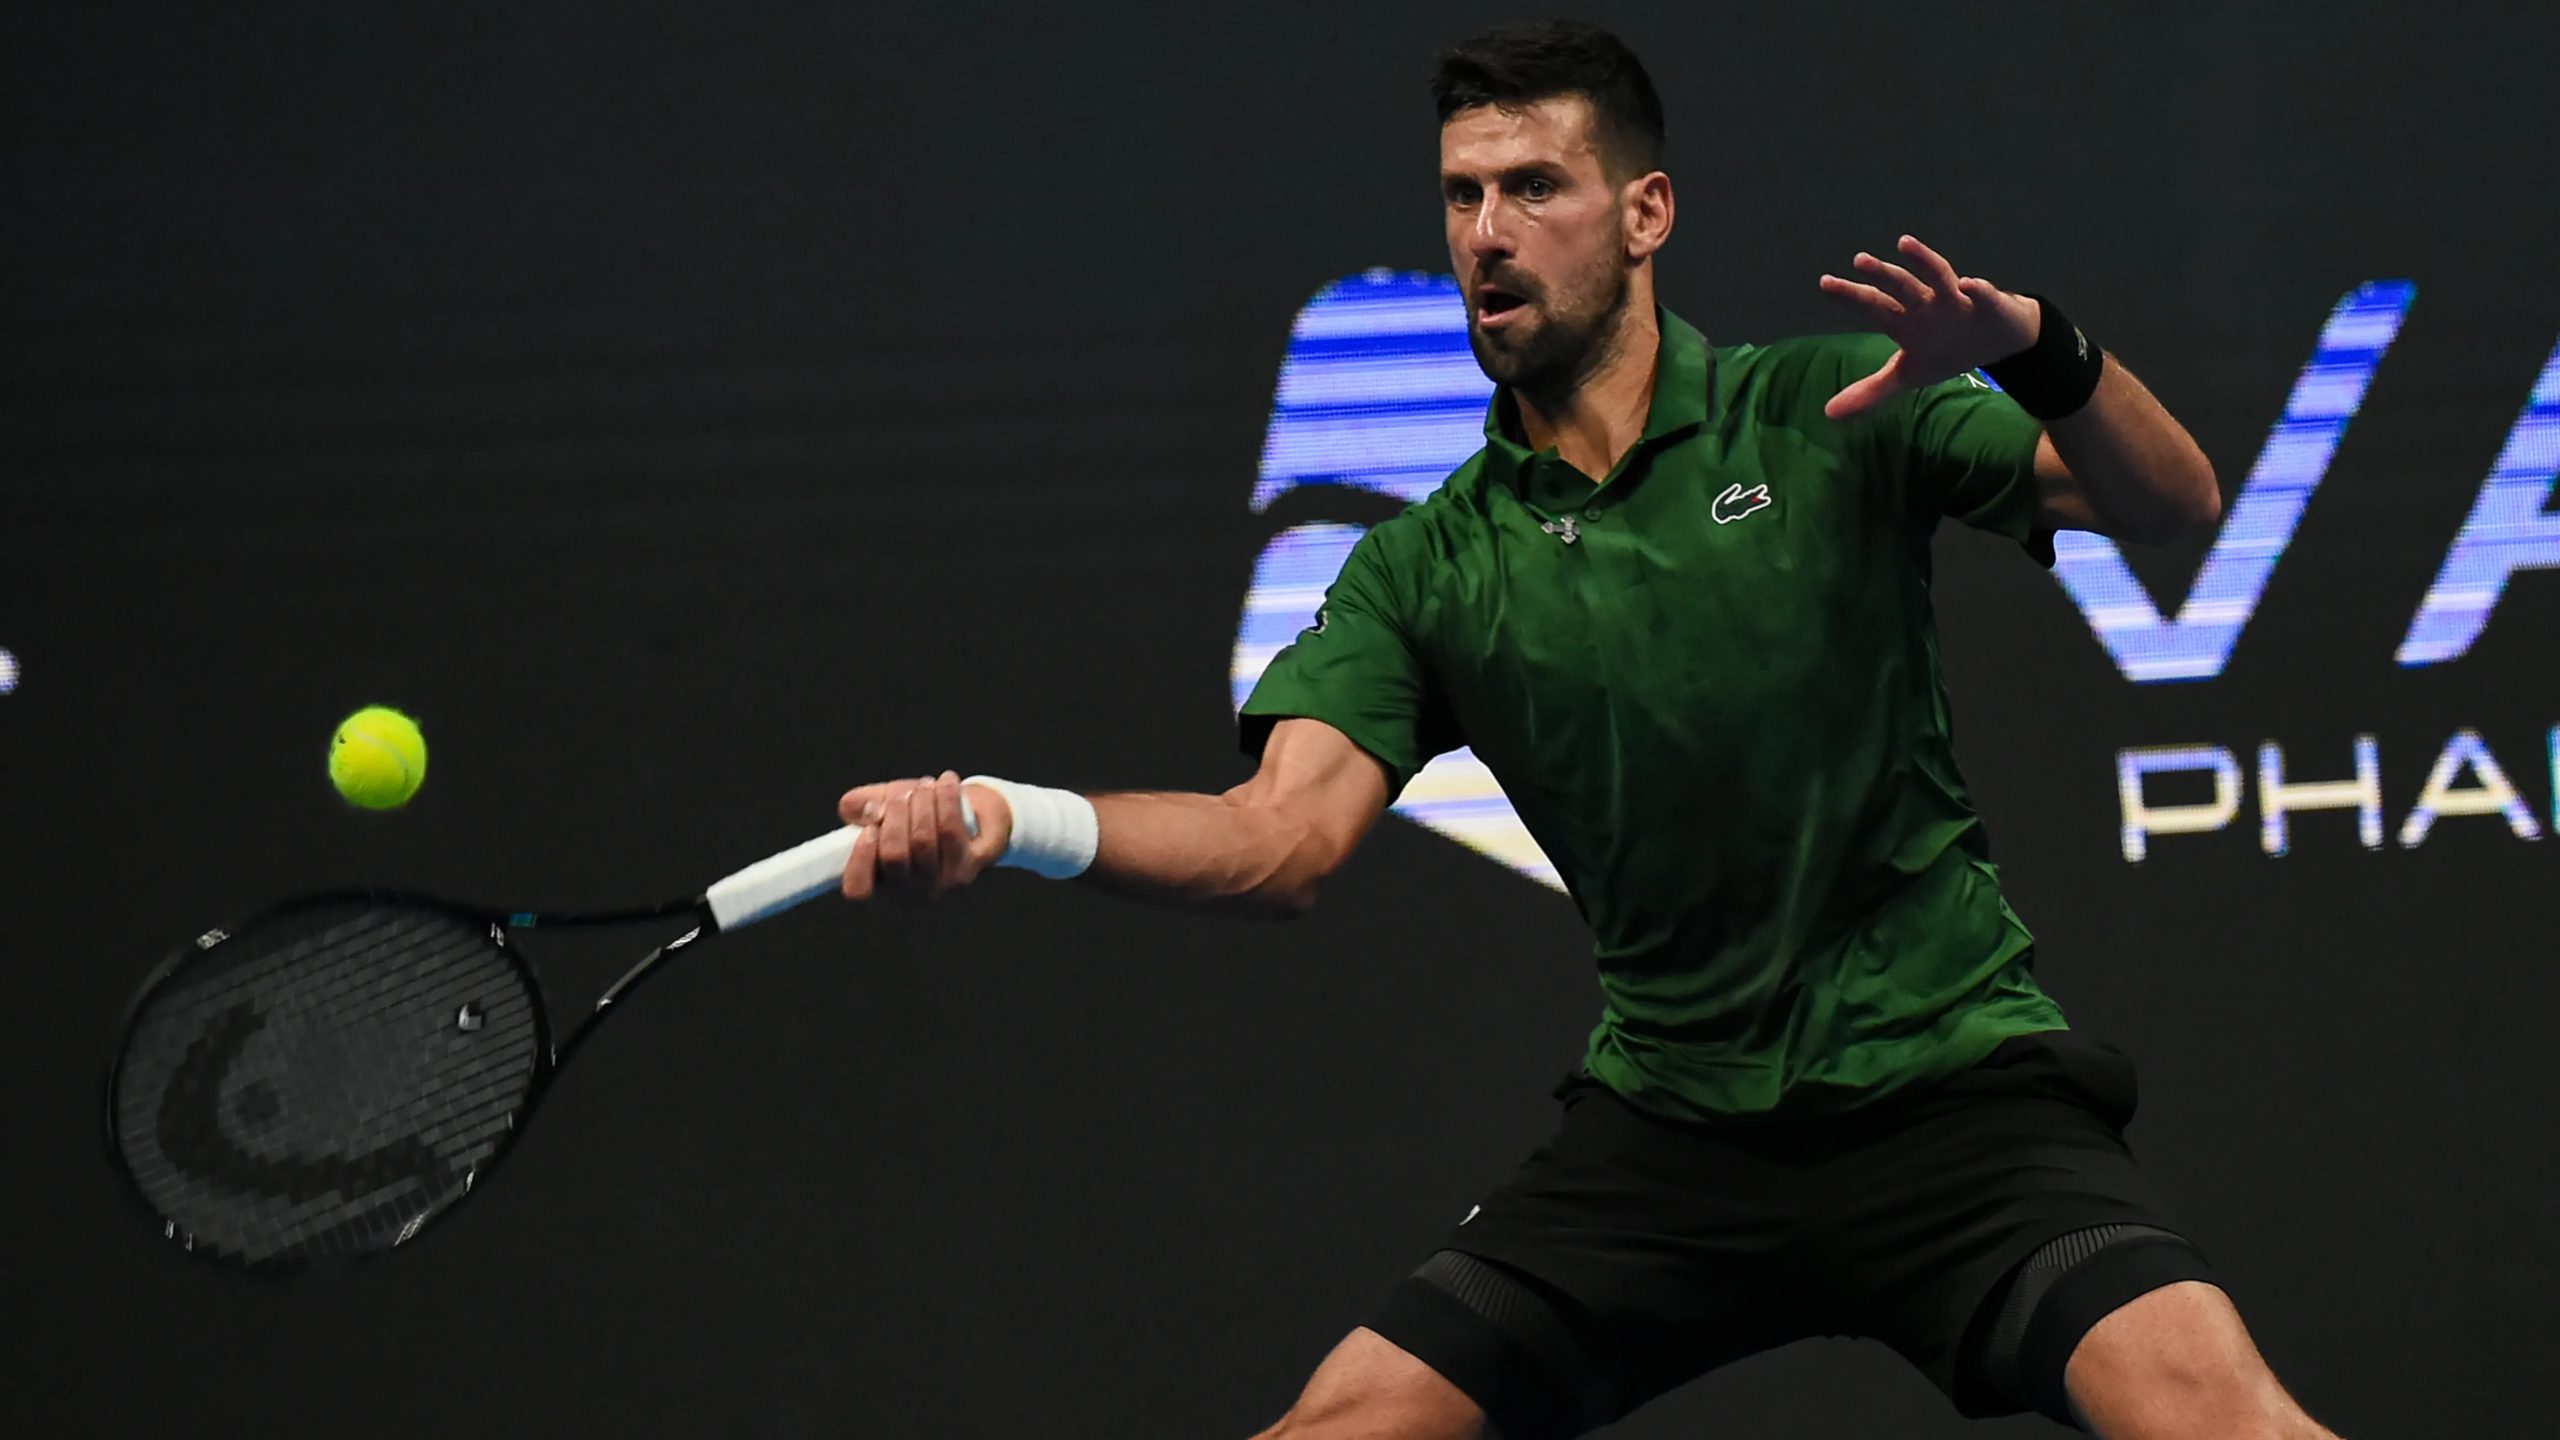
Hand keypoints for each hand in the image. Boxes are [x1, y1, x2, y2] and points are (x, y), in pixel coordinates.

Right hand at [836, 770, 1012, 901]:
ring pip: (923, 841)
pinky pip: (951, 831)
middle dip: (895, 814)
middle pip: (894, 856)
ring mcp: (939, 885)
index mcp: (879, 883)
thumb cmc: (918, 819)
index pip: (858, 889)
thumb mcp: (885, 807)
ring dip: (922, 804)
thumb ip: (862, 806)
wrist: (973, 821)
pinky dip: (946, 800)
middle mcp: (907, 893)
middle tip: (902, 795)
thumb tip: (853, 805)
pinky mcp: (966, 871)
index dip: (859, 860)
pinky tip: (946, 782)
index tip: (868, 829)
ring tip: (925, 785)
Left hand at [1818, 234, 2039, 419]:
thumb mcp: (1907, 375)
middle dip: (1882, 274)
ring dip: (1923, 261)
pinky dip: (1977, 290)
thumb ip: (1870, 391)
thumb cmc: (1947, 350)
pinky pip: (1984, 295)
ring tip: (1905, 243)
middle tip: (1859, 260)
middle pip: (1901, 286)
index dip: (1851, 295)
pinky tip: (1968, 284)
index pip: (1873, 305)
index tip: (1825, 282)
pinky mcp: (1990, 305)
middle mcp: (1927, 304)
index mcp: (1905, 320)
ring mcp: (1958, 301)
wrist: (2000, 341)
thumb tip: (1828, 414)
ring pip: (1938, 276)